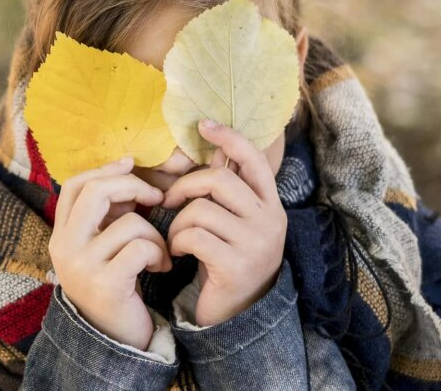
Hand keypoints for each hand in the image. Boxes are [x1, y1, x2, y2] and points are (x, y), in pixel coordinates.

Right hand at [48, 157, 172, 349]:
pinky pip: (141, 247)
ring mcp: (82, 267)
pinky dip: (159, 253)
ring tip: (160, 253)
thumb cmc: (117, 286)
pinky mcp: (105, 284)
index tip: (131, 164)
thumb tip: (126, 169)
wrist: (116, 341)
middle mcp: (64, 249)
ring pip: (129, 223)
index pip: (73, 185)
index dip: (104, 169)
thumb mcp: (104, 247)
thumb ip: (108, 213)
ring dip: (155, 234)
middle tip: (156, 197)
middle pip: (96, 191)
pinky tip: (161, 267)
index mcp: (61, 236)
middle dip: (133, 186)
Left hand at [164, 120, 286, 326]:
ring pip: (201, 210)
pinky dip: (176, 241)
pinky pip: (193, 236)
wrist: (239, 315)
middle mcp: (270, 221)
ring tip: (175, 237)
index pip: (254, 159)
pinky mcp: (235, 266)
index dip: (229, 137)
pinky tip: (176, 253)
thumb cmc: (230, 261)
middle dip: (186, 186)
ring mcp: (255, 244)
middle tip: (169, 200)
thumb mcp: (237, 223)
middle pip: (219, 180)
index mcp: (271, 205)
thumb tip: (214, 147)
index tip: (203, 125)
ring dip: (177, 222)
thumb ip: (229, 190)